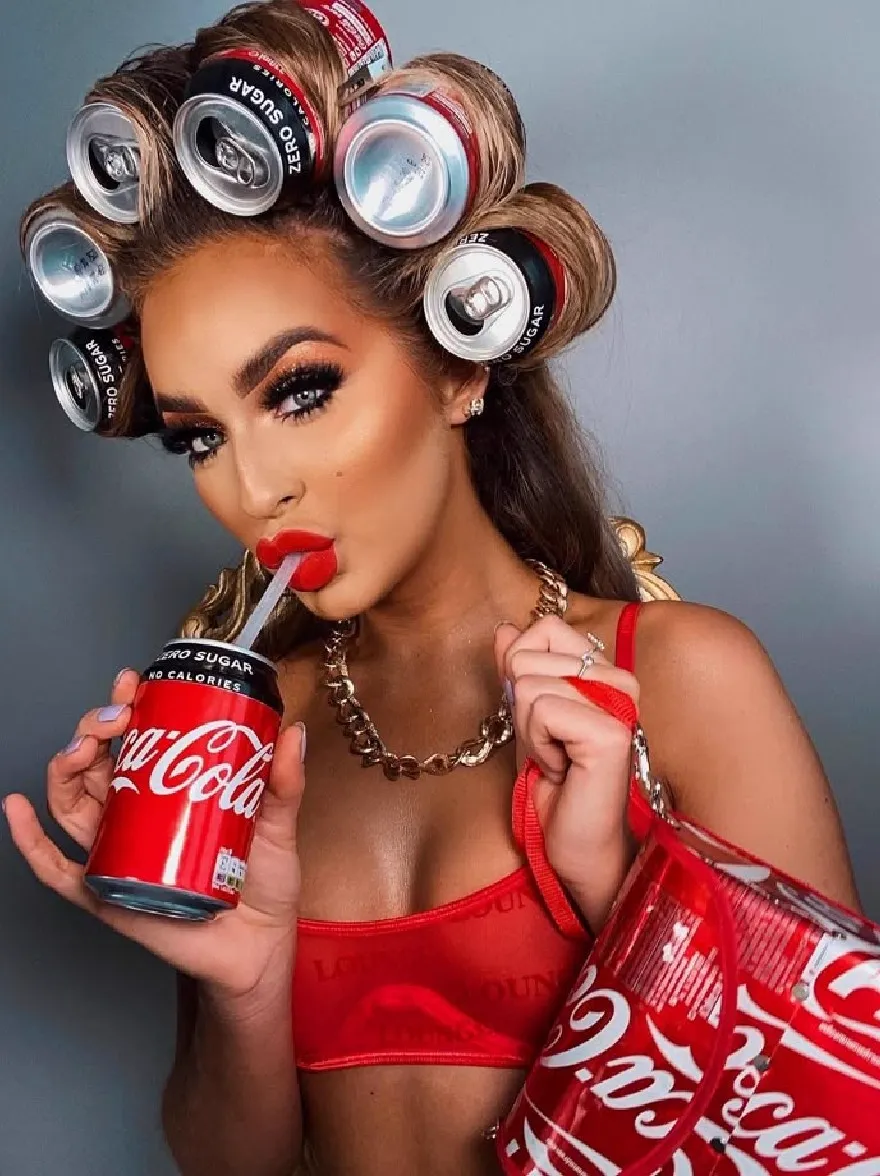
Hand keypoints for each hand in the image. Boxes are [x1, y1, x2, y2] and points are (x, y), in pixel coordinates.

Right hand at [4, 669, 306, 1003]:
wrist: (260, 947)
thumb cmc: (263, 884)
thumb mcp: (277, 824)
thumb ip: (283, 782)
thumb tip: (291, 733)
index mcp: (169, 791)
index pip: (136, 740)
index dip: (126, 706)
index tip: (133, 684)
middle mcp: (136, 815)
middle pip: (96, 763)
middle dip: (94, 730)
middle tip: (116, 719)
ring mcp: (117, 852)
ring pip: (71, 802)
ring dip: (64, 769)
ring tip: (79, 750)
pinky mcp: (106, 894)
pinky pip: (56, 868)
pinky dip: (29, 839)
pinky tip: (16, 809)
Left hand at [495, 615, 638, 922]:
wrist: (572, 846)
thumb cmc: (553, 787)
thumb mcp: (525, 718)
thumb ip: (517, 670)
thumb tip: (504, 629)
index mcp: (603, 670)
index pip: (544, 628)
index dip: (521, 672)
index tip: (541, 720)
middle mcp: (619, 679)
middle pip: (528, 654)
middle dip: (520, 707)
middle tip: (550, 747)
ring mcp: (620, 703)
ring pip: (529, 683)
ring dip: (529, 731)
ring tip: (557, 759)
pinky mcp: (611, 731)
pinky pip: (541, 710)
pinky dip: (538, 746)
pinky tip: (561, 770)